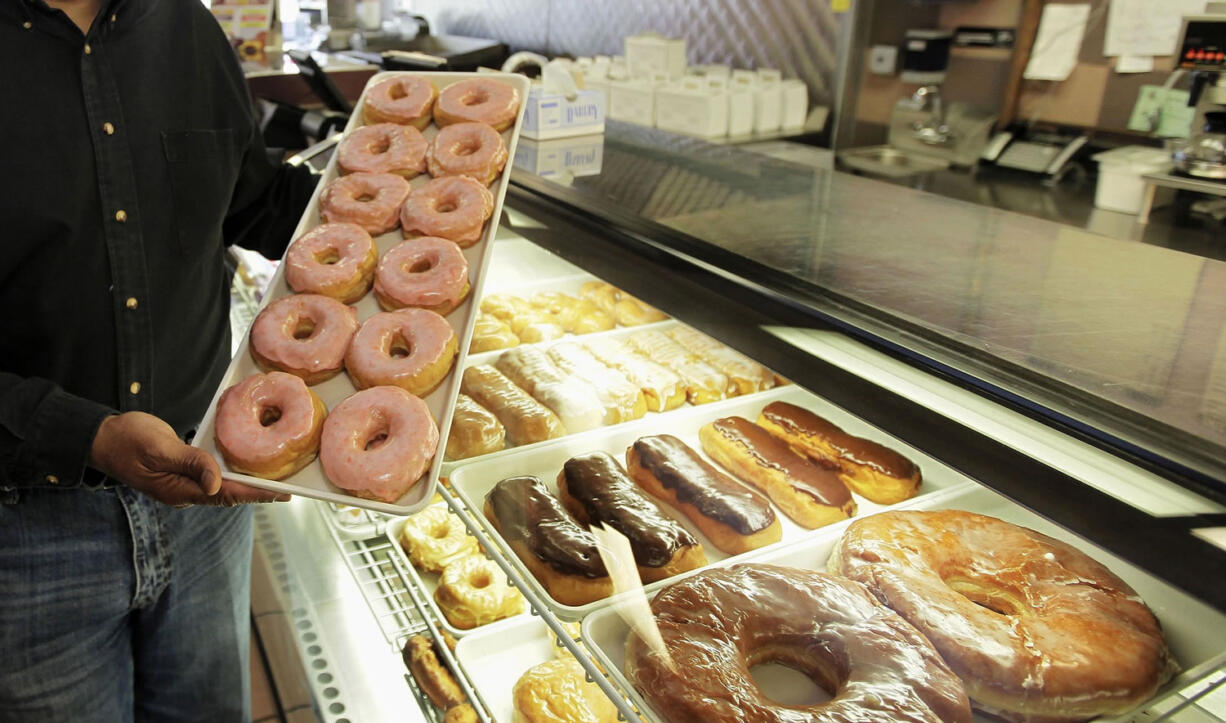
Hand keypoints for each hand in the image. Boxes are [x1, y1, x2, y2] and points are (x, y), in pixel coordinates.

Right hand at [88, 412, 289, 506]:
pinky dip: (234, 472)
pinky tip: (248, 465)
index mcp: (180, 491)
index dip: (257, 494)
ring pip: (224, 488)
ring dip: (249, 484)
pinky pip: (214, 476)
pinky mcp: (183, 473)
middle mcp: (186, 492)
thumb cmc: (128, 440)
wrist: (103, 438)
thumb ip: (190, 463)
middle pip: (230, 495)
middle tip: (289, 488)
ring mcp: (184, 484)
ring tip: (277, 479)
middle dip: (259, 492)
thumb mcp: (160, 448)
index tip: (282, 494)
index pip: (226, 495)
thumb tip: (216, 485)